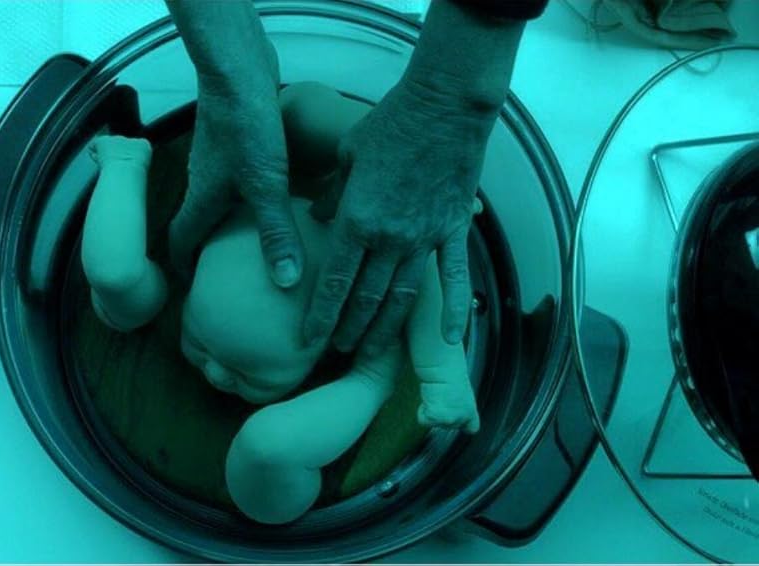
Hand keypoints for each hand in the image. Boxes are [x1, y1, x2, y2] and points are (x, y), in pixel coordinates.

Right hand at [168, 49, 305, 288]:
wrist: (237, 68)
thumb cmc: (246, 127)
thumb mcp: (266, 186)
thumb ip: (276, 232)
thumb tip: (285, 281)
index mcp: (201, 200)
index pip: (180, 242)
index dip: (184, 268)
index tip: (196, 289)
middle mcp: (202, 183)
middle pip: (199, 224)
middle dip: (210, 250)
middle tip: (232, 273)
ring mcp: (216, 160)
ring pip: (218, 201)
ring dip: (231, 223)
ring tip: (256, 241)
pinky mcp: (233, 141)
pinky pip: (235, 180)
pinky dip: (247, 196)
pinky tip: (275, 196)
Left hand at [303, 79, 497, 353]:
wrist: (443, 107)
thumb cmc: (390, 124)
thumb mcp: (347, 156)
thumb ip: (333, 195)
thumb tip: (320, 218)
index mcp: (357, 220)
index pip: (334, 281)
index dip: (320, 315)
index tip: (308, 340)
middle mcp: (389, 238)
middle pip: (366, 297)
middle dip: (349, 329)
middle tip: (336, 352)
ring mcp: (425, 238)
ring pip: (402, 296)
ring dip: (385, 328)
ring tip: (371, 353)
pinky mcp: (452, 230)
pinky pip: (453, 278)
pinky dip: (452, 309)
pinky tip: (449, 338)